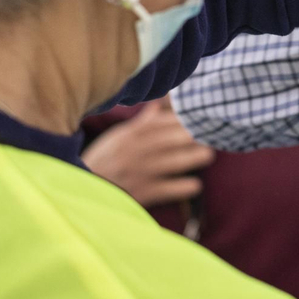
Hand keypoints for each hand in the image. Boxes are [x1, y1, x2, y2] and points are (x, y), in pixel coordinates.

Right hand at [82, 99, 213, 206]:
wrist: (83, 192)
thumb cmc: (104, 161)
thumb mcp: (117, 138)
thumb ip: (141, 123)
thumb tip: (160, 105)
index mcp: (131, 134)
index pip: (164, 121)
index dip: (186, 117)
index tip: (205, 113)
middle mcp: (136, 150)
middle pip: (173, 138)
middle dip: (196, 134)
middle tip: (215, 131)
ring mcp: (140, 172)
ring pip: (175, 161)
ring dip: (195, 157)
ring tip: (208, 154)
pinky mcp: (142, 193)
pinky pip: (169, 189)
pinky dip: (184, 187)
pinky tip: (195, 185)